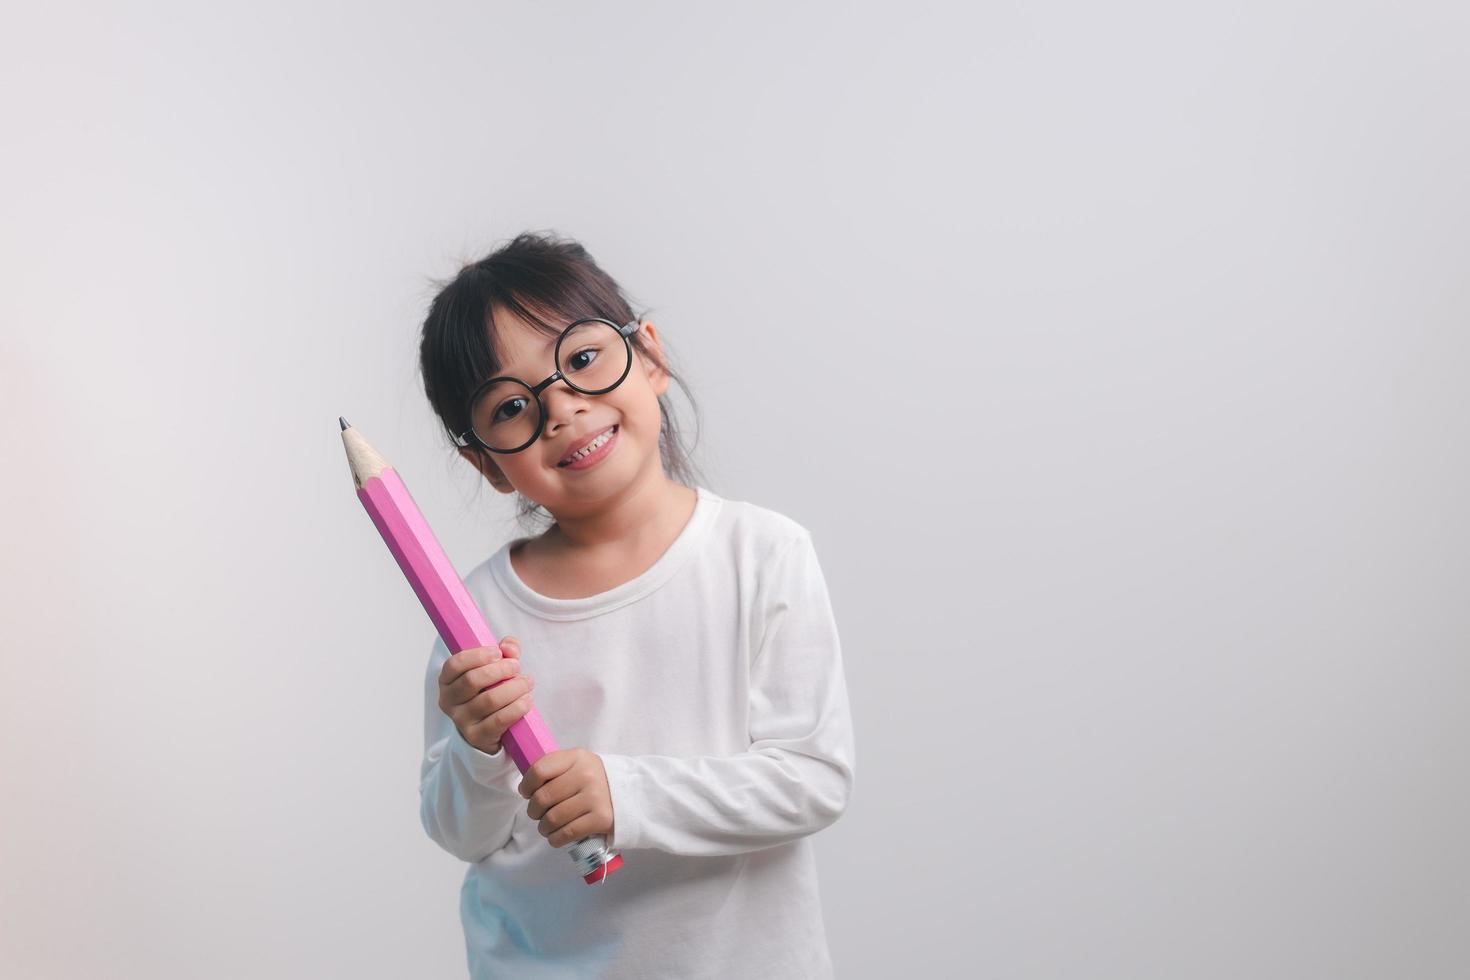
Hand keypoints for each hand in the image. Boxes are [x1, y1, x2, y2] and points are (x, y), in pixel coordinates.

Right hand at [437, 635, 535, 754]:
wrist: (486, 730)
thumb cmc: (488, 691)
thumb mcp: (492, 669)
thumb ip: (503, 652)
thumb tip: (509, 646)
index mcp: (447, 681)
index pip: (455, 664)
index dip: (477, 655)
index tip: (497, 652)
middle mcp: (449, 701)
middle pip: (472, 680)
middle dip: (499, 670)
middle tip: (516, 667)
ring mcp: (461, 720)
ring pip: (488, 700)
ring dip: (513, 688)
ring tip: (527, 683)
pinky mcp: (477, 736)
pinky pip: (499, 720)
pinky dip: (516, 708)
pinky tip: (526, 701)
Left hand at [518, 748, 614, 848]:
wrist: (630, 793)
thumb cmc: (595, 779)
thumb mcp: (577, 764)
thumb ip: (554, 769)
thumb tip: (527, 789)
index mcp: (576, 757)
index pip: (539, 770)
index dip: (526, 785)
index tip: (527, 793)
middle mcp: (586, 775)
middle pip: (542, 798)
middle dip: (533, 811)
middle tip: (538, 814)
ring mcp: (594, 797)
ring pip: (552, 819)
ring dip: (543, 828)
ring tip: (547, 827)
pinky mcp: (601, 819)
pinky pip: (566, 833)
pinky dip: (555, 839)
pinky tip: (556, 836)